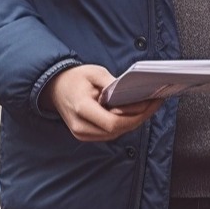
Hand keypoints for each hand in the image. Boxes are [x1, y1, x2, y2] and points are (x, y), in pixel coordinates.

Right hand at [41, 64, 162, 141]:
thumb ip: (113, 84)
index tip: (149, 103)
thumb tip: (132, 93)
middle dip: (139, 117)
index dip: (134, 115)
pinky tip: (135, 113)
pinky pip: (110, 134)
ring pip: (115, 135)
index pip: (113, 122)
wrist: (55, 88)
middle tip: (155, 103)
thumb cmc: (75, 78)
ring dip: (133, 122)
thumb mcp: (95, 73)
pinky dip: (123, 124)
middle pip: (117, 130)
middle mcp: (81, 126)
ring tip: (149, 107)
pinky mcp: (86, 135)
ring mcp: (82, 134)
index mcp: (81, 109)